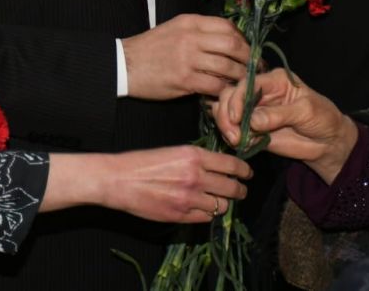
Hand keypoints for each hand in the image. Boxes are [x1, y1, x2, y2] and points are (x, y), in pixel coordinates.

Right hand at [46, 146, 250, 222]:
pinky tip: (202, 209)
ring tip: (219, 201)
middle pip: (232, 188)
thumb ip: (198, 159)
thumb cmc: (144, 162)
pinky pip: (205, 219)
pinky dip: (207, 215)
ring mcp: (189, 198)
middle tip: (240, 190)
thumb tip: (220, 167)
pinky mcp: (180, 215)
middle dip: (239, 190)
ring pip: (220, 206)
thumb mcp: (174, 151)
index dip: (245, 171)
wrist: (120, 179)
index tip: (248, 174)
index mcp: (195, 156)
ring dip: (222, 204)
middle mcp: (196, 177)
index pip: (232, 165)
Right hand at [123, 13, 250, 99]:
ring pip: (227, 66)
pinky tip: (226, 93)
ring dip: (240, 76)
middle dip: (248, 57)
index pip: (227, 26)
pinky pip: (214, 85)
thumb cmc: (150, 48)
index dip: (243, 38)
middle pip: (232, 44)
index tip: (248, 49)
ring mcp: (188, 59)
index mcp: (190, 22)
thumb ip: (198, 32)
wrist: (125, 64)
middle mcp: (191, 37)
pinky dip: (224, 90)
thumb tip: (226, 40)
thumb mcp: (175, 29)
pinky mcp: (185, 80)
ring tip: (245, 82)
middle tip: (255, 66)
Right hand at [213, 69, 357, 182]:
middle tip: (233, 135)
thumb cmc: (323, 118)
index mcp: (274, 80)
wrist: (329, 142)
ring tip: (236, 140)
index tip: (235, 118)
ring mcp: (255, 111)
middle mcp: (261, 92)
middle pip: (230, 95)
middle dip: (226, 114)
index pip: (247, 83)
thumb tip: (251, 120)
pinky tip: (244, 144)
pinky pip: (234, 130)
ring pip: (226, 111)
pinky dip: (233, 137)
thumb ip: (278, 115)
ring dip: (226, 126)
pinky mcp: (253, 130)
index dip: (237, 99)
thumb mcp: (305, 111)